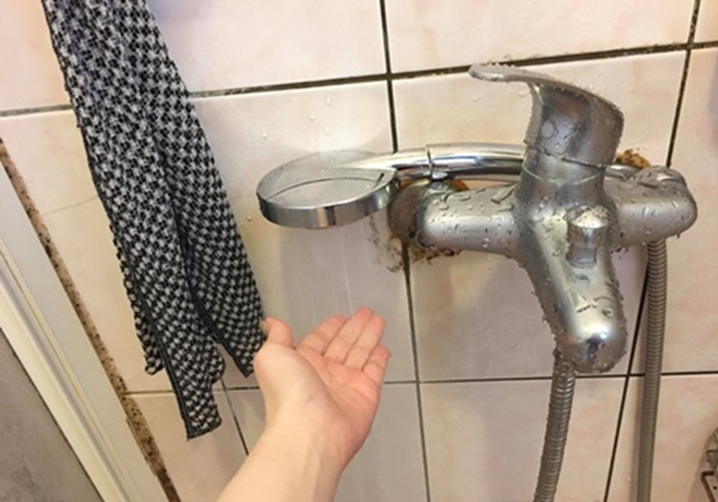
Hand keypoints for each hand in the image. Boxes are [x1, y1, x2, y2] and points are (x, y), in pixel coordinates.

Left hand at [253, 308, 389, 469]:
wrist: (310, 431)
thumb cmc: (287, 397)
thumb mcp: (272, 355)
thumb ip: (276, 336)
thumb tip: (271, 324)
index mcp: (301, 364)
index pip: (318, 340)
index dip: (329, 328)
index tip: (339, 318)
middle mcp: (324, 375)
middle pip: (343, 344)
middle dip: (354, 327)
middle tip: (364, 313)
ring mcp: (346, 385)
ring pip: (360, 353)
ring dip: (369, 336)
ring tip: (376, 321)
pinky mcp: (366, 395)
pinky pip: (375, 371)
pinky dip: (380, 358)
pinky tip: (383, 348)